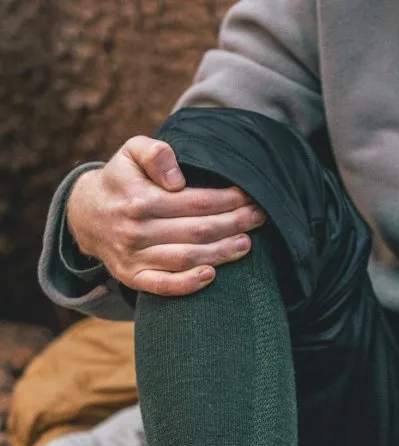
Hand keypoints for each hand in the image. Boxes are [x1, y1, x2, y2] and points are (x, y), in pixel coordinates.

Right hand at [66, 136, 267, 296]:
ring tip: (247, 244)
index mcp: (140, 199)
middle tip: (259, 217)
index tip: (249, 196)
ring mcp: (134, 257)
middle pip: (197, 231)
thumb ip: (154, 153)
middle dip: (233, 224)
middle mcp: (136, 230)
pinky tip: (212, 275)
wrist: (85, 215)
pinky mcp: (132, 277)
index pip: (194, 202)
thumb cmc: (120, 180)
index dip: (226, 200)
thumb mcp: (130, 153)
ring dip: (220, 253)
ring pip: (186, 258)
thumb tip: (177, 178)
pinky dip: (188, 284)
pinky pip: (163, 286)